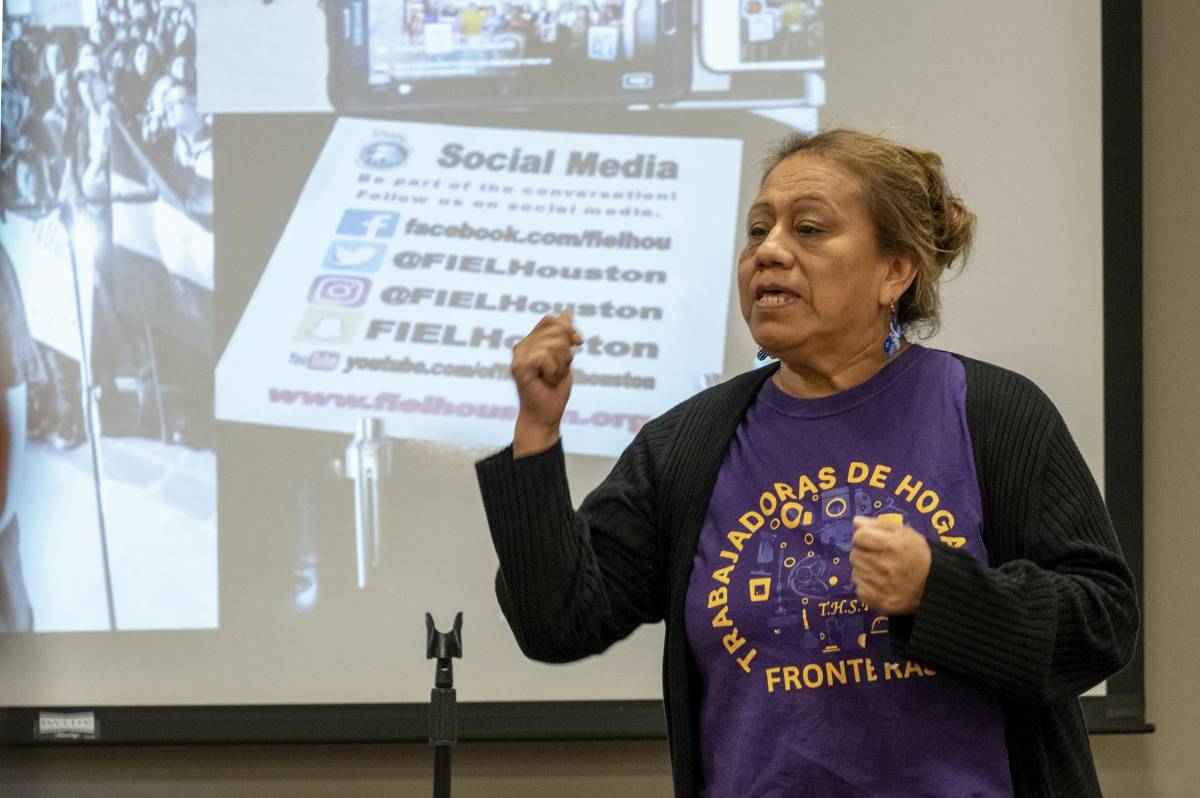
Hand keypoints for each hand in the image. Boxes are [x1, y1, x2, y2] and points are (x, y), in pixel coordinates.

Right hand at [510, 311, 582, 455]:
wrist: (545, 416)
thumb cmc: (554, 390)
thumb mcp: (564, 358)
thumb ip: (563, 335)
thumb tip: (566, 311)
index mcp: (531, 342)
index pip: (551, 320)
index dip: (568, 329)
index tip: (579, 343)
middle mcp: (521, 346)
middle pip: (554, 329)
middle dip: (566, 350)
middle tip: (558, 370)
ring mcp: (518, 356)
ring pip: (553, 343)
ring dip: (561, 364)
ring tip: (552, 377)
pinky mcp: (519, 367)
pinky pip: (546, 356)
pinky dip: (554, 371)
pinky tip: (547, 381)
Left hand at [849, 515, 931, 614]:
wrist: (934, 586)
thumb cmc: (919, 555)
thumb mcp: (905, 533)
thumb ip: (879, 525)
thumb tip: (856, 521)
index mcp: (893, 546)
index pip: (859, 537)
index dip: (864, 537)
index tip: (872, 542)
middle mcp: (886, 566)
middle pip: (855, 554)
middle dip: (864, 553)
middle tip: (879, 557)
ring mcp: (882, 586)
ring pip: (856, 572)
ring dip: (865, 569)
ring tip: (881, 570)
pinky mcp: (879, 601)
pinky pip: (859, 589)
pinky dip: (866, 586)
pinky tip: (879, 584)